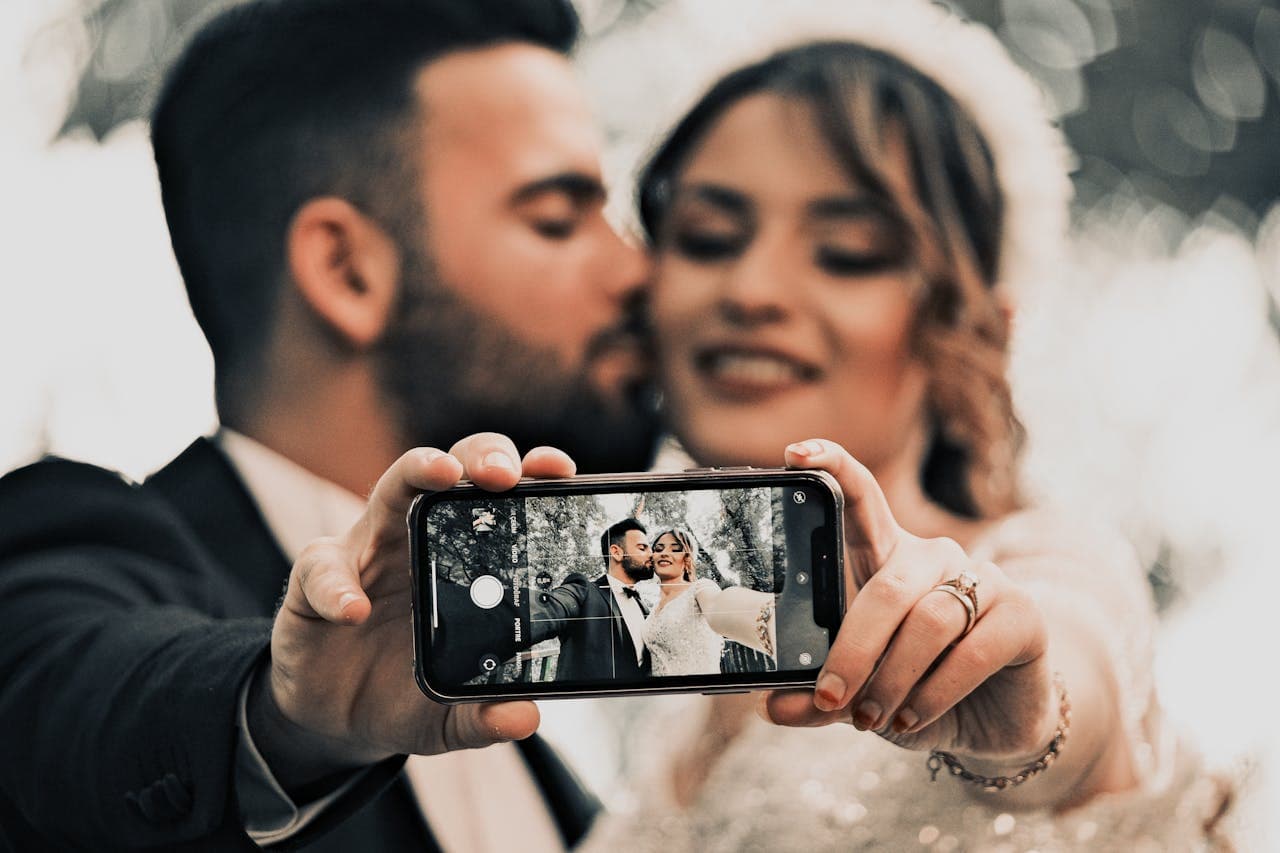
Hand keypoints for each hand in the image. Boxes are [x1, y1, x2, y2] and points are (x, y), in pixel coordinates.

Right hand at [251, 434, 574, 789]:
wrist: (336, 717)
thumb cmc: (406, 694)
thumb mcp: (450, 714)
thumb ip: (484, 718)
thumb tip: (525, 719)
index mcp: (467, 559)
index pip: (504, 500)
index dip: (533, 475)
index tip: (559, 470)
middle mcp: (420, 537)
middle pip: (455, 469)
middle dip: (482, 457)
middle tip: (503, 475)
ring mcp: (367, 550)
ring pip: (392, 486)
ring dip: (418, 469)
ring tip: (441, 474)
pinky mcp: (316, 578)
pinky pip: (322, 566)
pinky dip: (338, 586)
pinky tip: (353, 612)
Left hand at [762, 439, 1056, 764]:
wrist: (996, 721)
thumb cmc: (917, 689)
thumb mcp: (862, 692)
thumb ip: (821, 695)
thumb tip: (772, 706)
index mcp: (888, 557)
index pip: (861, 498)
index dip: (833, 467)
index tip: (795, 454)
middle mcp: (936, 556)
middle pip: (887, 588)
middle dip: (853, 649)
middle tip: (828, 696)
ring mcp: (983, 579)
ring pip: (928, 623)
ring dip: (893, 680)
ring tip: (872, 718)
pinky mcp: (1022, 614)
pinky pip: (970, 651)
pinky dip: (934, 693)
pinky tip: (912, 719)